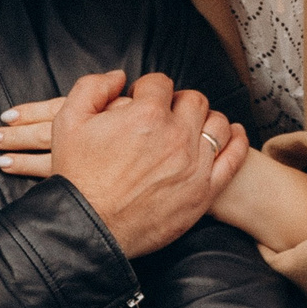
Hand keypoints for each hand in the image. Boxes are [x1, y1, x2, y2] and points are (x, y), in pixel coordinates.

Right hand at [0, 95, 306, 251]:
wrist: (90, 232)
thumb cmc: (78, 180)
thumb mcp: (69, 124)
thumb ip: (92, 88)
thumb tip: (119, 75)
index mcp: (142, 114)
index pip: (156, 85)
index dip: (148, 90)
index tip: (144, 99)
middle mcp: (175, 135)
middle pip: (190, 102)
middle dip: (181, 103)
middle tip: (172, 112)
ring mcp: (194, 164)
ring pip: (215, 127)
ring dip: (210, 120)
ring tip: (201, 124)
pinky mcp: (204, 192)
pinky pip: (232, 159)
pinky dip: (237, 144)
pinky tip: (234, 138)